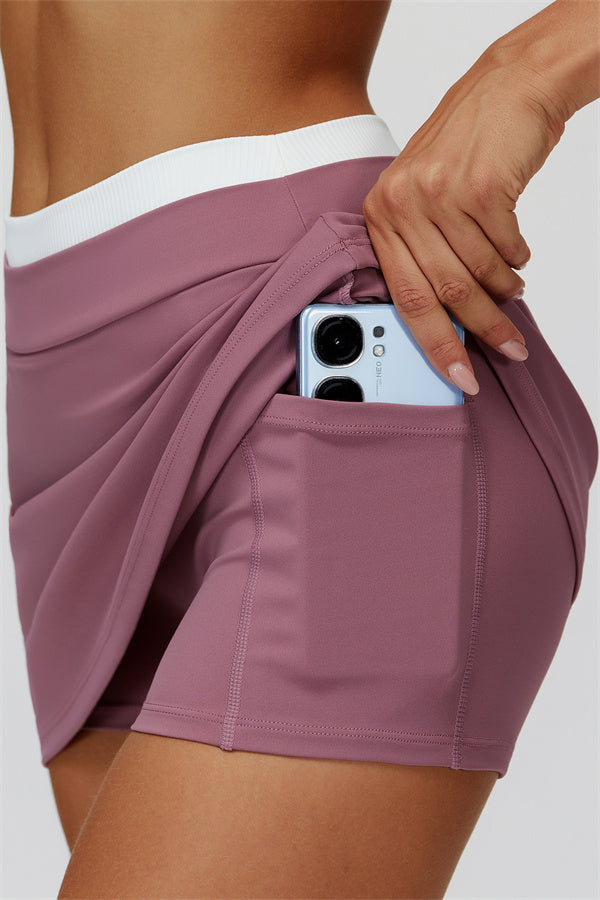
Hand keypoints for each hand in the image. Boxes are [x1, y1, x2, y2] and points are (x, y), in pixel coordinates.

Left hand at [362, 54, 566, 394]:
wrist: (509, 87)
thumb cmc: (466, 149)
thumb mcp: (424, 198)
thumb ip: (423, 253)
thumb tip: (443, 321)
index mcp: (381, 215)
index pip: (404, 297)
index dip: (435, 344)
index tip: (458, 375)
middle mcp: (402, 204)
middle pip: (444, 292)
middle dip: (481, 327)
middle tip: (508, 346)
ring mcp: (440, 194)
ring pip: (479, 272)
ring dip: (504, 289)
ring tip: (514, 288)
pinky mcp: (481, 185)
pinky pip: (505, 246)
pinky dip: (517, 257)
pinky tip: (518, 252)